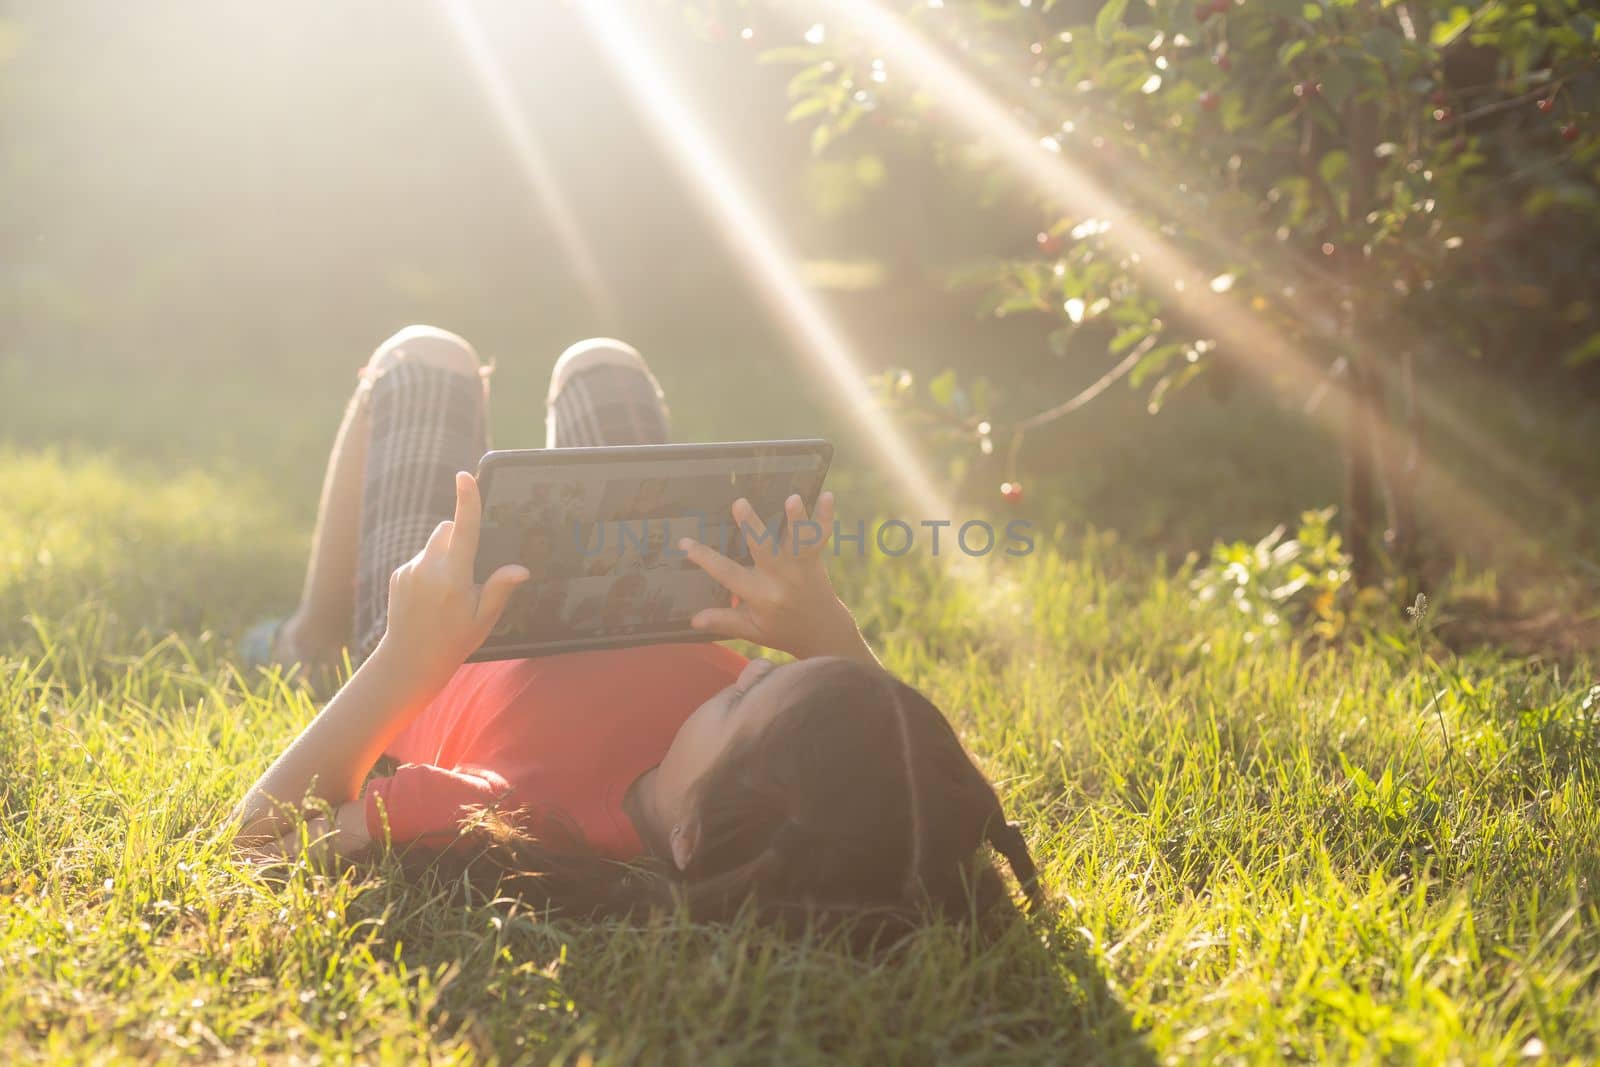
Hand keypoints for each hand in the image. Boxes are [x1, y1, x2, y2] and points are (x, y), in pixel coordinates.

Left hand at [377, 472, 529, 684]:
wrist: (409, 660)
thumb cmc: (454, 640)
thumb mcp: (484, 619)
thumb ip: (499, 588)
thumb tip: (520, 568)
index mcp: (454, 576)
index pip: (463, 529)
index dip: (466, 500)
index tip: (465, 476)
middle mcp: (429, 567)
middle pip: (447, 529)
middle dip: (460, 536)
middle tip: (469, 570)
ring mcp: (410, 569)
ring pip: (434, 545)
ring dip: (445, 555)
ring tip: (448, 592)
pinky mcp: (399, 574)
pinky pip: (421, 559)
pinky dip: (430, 569)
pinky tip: (431, 598)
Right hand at [679, 492, 874, 663]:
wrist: (824, 633)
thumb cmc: (783, 630)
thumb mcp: (751, 631)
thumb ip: (724, 621)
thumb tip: (693, 619)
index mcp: (761, 596)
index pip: (728, 574)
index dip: (705, 558)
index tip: (684, 543)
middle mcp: (781, 578)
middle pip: (764, 549)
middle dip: (752, 526)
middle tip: (739, 503)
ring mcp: (800, 567)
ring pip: (798, 540)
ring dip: (797, 519)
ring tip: (792, 498)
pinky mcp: (816, 559)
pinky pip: (822, 536)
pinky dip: (827, 516)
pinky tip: (829, 495)